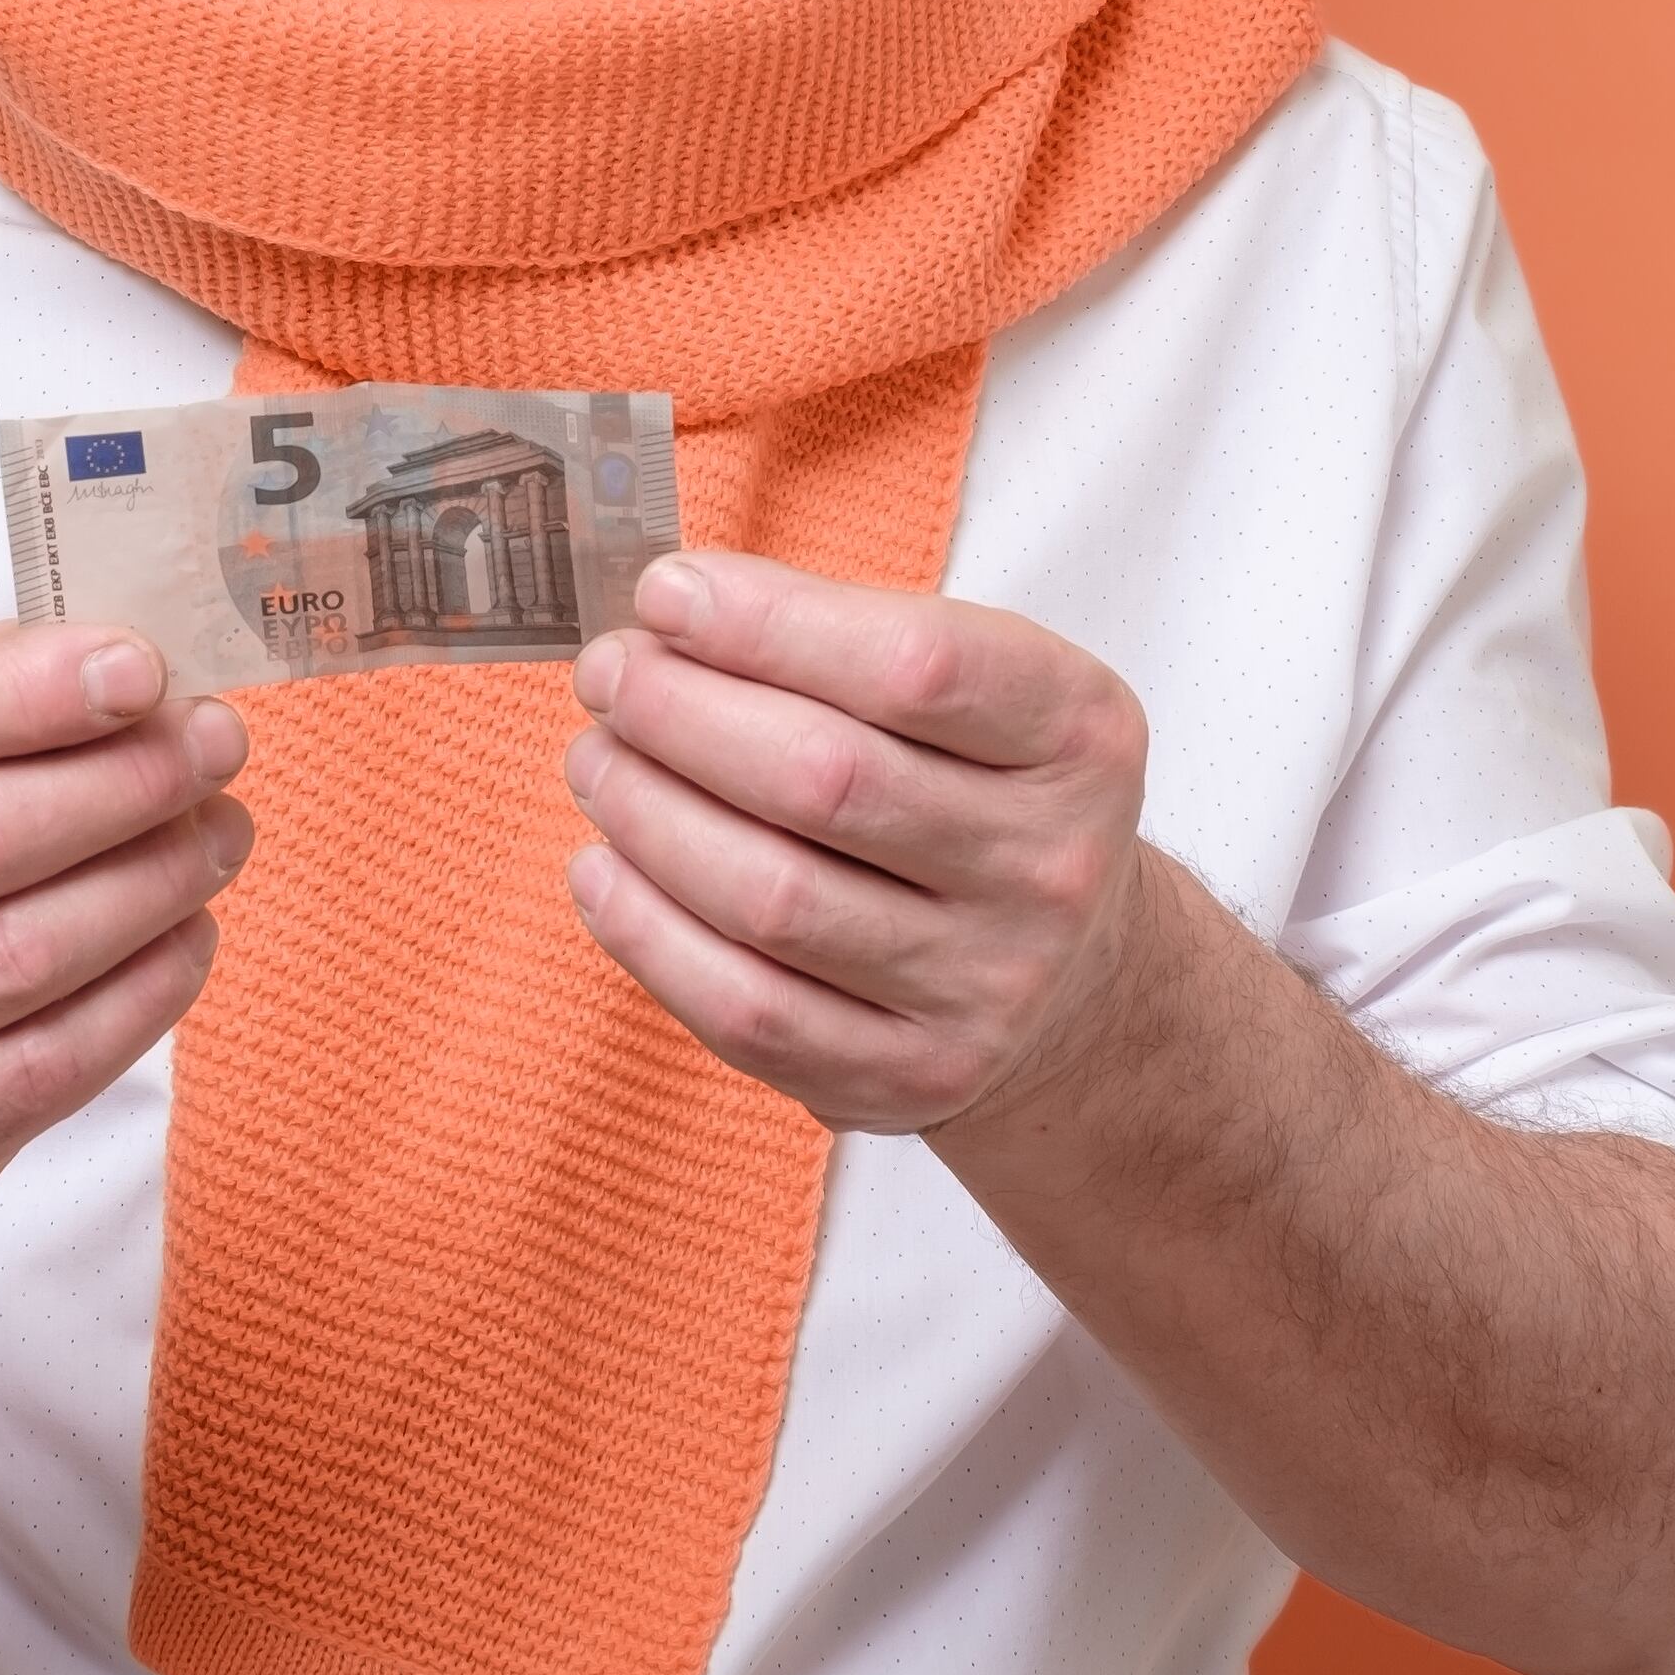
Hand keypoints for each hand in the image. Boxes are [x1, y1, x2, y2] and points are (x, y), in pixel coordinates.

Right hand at [0, 626, 252, 1207]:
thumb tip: (126, 672)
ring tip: (220, 830)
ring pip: (24, 954)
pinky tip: (190, 929)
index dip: (18, 694)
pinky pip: (53, 1061)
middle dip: (122, 782)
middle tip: (216, 741)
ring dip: (154, 880)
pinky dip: (146, 987)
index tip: (140, 668)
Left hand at [561, 554, 1152, 1134]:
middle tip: (608, 675)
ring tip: (598, 760)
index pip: (914, 666)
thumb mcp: (977, 688)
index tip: (664, 593)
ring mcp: (983, 986)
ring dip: (646, 814)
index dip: (767, 622)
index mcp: (1077, 735)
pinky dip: (645, 932)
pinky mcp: (909, 1081)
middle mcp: (1048, 867)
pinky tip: (602, 870)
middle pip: (825, 779)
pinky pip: (745, 1011)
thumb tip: (666, 612)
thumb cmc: (981, 790)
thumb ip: (841, 637)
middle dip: (678, 713)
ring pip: (771, 897)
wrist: (1075, 979)